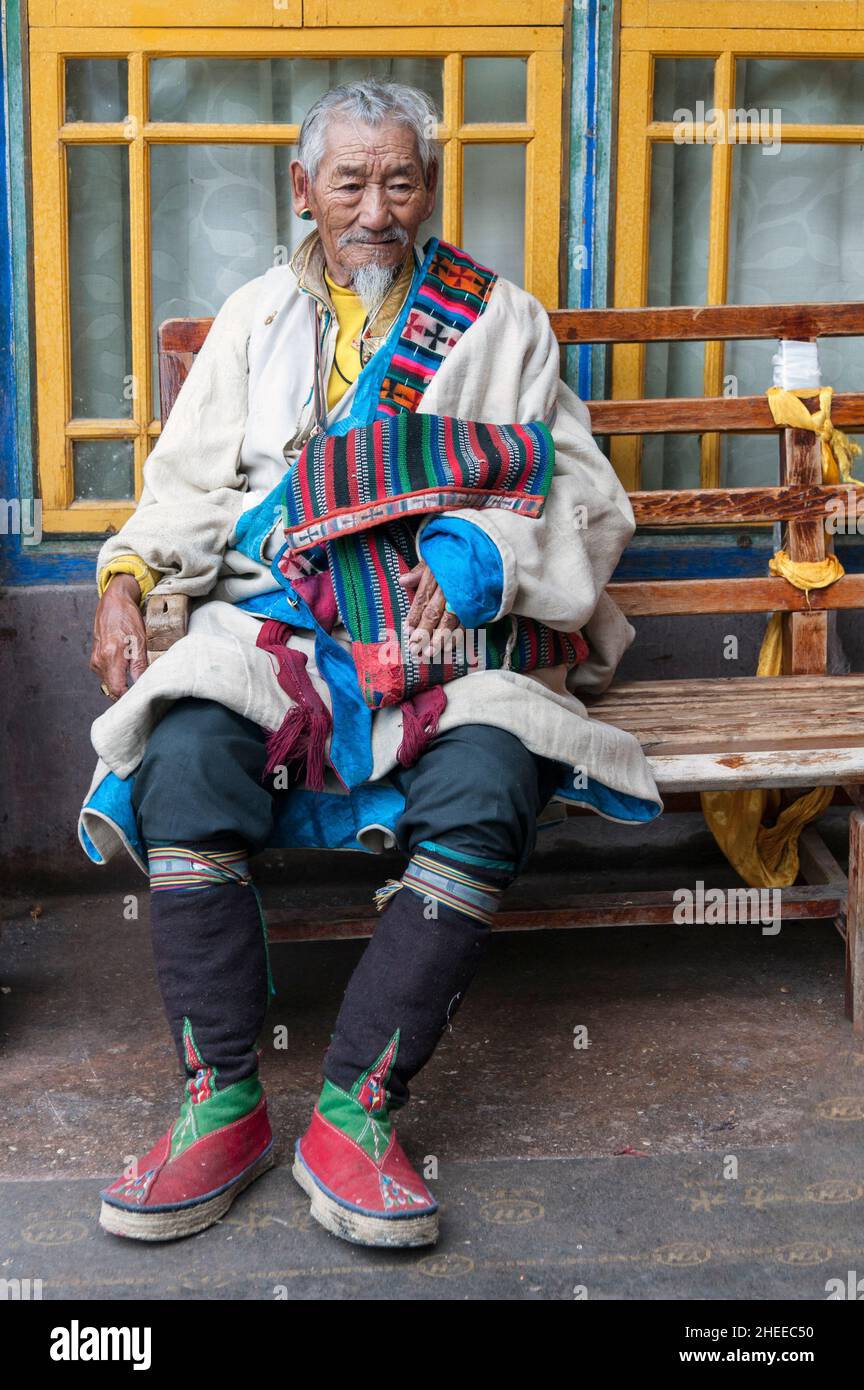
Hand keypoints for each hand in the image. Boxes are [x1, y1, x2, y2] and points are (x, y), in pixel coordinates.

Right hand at [90, 573, 147, 699]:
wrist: (113, 602)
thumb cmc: (127, 617)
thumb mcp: (140, 641)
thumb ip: (139, 665)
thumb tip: (142, 683)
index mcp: (111, 656)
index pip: (117, 689)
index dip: (128, 697)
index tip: (139, 697)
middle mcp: (100, 660)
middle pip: (111, 689)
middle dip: (126, 692)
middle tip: (140, 689)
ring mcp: (95, 659)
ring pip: (108, 683)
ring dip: (121, 684)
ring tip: (134, 677)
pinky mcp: (95, 658)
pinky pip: (106, 675)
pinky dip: (115, 676)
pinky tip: (125, 669)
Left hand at [398, 561, 470, 663]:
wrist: (485, 550)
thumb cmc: (455, 555)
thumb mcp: (436, 557)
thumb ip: (419, 572)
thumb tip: (402, 582)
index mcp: (436, 575)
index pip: (422, 599)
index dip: (413, 616)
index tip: (407, 632)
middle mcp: (449, 587)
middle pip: (433, 613)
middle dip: (423, 633)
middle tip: (415, 649)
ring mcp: (464, 597)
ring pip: (449, 620)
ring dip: (438, 639)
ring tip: (429, 653)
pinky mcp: (477, 604)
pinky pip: (467, 622)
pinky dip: (457, 636)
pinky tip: (448, 647)